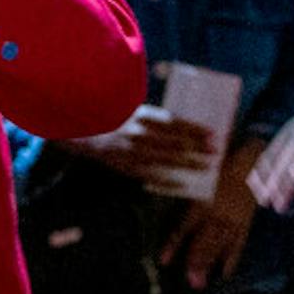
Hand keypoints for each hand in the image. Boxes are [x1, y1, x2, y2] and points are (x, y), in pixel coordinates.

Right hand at [64, 104, 215, 183]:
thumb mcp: (130, 110)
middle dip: (196, 147)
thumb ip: (153, 118)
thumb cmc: (109, 117)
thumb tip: (182, 125)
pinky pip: (148, 175)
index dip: (194, 128)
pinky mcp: (123, 166)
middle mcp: (136, 132)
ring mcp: (129, 151)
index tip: (213, 132)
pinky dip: (165, 180)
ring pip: (163, 159)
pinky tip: (181, 183)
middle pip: (172, 141)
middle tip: (216, 151)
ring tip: (205, 167)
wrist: (77, 130)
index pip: (174, 122)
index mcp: (139, 115)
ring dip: (186, 163)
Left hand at [162, 140, 261, 290]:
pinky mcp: (246, 221)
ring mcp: (234, 218)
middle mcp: (218, 212)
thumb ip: (184, 180)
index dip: (175, 243)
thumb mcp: (201, 169)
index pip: (186, 226)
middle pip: (206, 240)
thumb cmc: (223, 160)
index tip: (165, 261)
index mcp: (204, 199)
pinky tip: (226, 273)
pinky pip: (239, 241)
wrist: (255, 158)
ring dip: (211, 263)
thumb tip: (154, 184)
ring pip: (220, 244)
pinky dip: (233, 257)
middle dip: (198, 261)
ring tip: (201, 282)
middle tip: (191, 282)